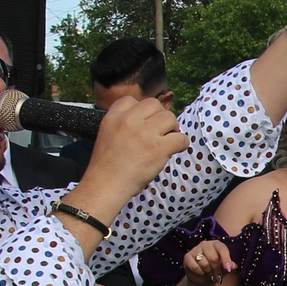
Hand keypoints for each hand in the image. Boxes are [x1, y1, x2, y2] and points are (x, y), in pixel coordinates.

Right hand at [78, 95, 187, 211]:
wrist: (105, 185)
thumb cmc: (106, 166)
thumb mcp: (107, 134)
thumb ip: (123, 124)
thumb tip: (149, 121)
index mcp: (113, 116)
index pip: (131, 100)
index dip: (141, 110)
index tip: (144, 122)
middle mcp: (129, 120)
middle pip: (154, 104)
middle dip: (159, 115)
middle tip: (160, 131)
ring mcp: (144, 133)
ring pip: (169, 117)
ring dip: (172, 128)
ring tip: (167, 141)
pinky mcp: (157, 147)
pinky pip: (180, 138)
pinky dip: (181, 144)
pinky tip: (174, 150)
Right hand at [181, 239, 234, 285]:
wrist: (201, 277)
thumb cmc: (215, 269)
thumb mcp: (224, 268)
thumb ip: (229, 266)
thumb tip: (233, 266)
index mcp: (217, 244)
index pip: (222, 249)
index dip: (226, 260)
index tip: (228, 269)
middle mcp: (205, 244)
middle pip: (213, 258)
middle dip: (217, 270)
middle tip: (217, 276)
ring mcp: (195, 249)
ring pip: (204, 264)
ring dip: (208, 272)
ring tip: (209, 273)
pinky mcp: (187, 257)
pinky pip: (195, 267)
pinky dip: (200, 273)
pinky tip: (201, 272)